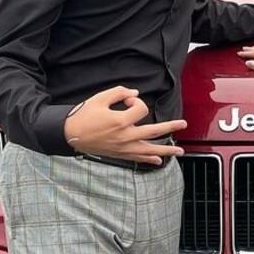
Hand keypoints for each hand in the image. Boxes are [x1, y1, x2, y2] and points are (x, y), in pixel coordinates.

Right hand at [64, 85, 186, 162]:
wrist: (70, 134)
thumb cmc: (84, 115)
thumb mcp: (100, 98)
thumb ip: (119, 92)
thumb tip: (135, 93)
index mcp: (121, 121)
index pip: (140, 108)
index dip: (136, 101)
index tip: (127, 100)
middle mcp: (125, 136)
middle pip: (154, 131)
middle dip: (171, 126)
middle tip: (183, 124)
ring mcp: (124, 147)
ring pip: (150, 150)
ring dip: (167, 150)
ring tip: (180, 151)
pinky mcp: (120, 154)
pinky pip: (139, 158)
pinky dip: (149, 159)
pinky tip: (159, 161)